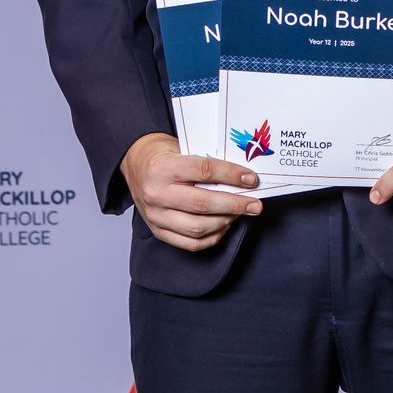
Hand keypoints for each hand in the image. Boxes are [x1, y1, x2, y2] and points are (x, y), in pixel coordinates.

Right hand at [121, 132, 261, 252]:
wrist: (136, 165)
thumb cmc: (166, 156)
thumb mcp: (183, 149)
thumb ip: (209, 164)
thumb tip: (244, 178)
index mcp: (162, 168)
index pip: (203, 171)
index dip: (231, 175)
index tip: (252, 180)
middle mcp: (155, 194)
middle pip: (202, 204)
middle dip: (234, 205)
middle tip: (255, 205)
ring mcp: (155, 216)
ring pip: (197, 227)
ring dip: (226, 222)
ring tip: (240, 213)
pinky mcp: (157, 231)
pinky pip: (190, 243)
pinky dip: (213, 237)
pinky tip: (224, 225)